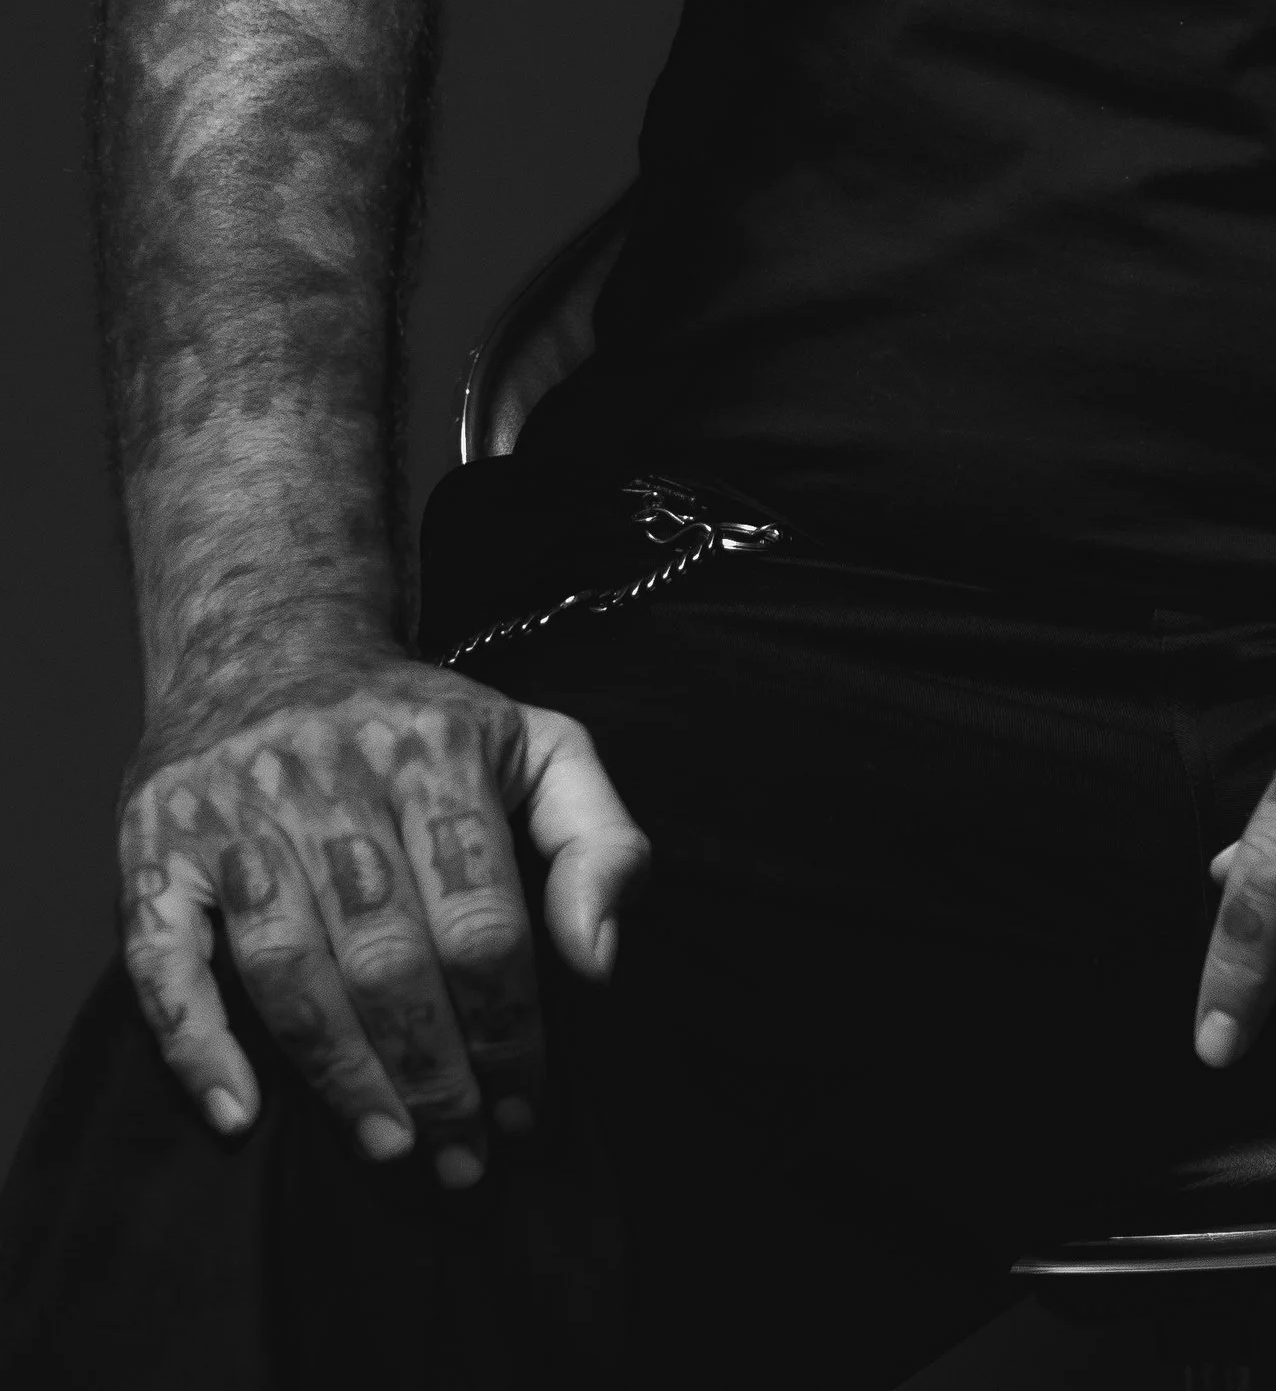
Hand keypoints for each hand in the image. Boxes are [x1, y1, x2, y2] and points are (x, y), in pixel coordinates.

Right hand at [118, 645, 648, 1182]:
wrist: (270, 641)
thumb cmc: (421, 723)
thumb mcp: (536, 745)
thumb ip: (599, 838)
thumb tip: (598, 960)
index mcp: (436, 749)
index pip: (483, 919)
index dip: (510, 1030)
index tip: (525, 1108)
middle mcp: (329, 771)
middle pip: (388, 956)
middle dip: (435, 1073)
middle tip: (462, 1156)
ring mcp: (233, 804)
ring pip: (287, 965)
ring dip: (340, 1074)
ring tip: (389, 1144)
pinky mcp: (154, 836)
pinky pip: (162, 955)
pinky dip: (195, 1041)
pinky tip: (239, 1113)